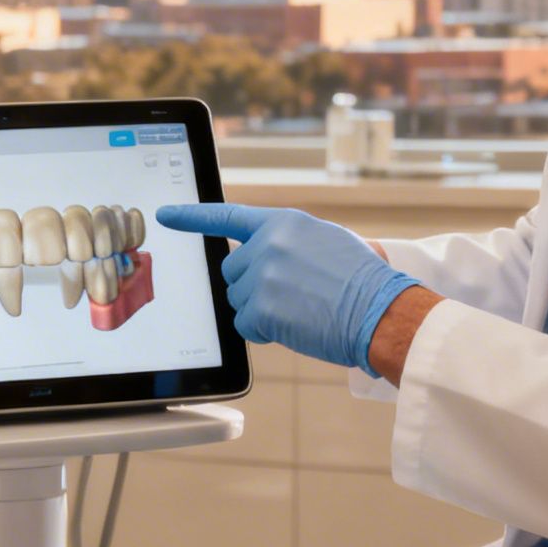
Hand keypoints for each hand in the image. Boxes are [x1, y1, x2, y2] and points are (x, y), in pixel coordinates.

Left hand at [157, 204, 418, 375]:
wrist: (381, 310)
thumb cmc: (364, 280)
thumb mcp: (328, 241)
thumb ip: (290, 242)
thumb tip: (268, 255)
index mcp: (283, 222)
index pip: (227, 216)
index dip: (193, 217)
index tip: (166, 214)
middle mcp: (267, 244)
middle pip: (232, 270)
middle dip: (252, 286)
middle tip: (291, 296)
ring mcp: (262, 275)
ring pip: (238, 300)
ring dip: (261, 310)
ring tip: (301, 310)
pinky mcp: (261, 307)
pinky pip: (245, 325)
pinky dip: (263, 332)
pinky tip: (294, 326)